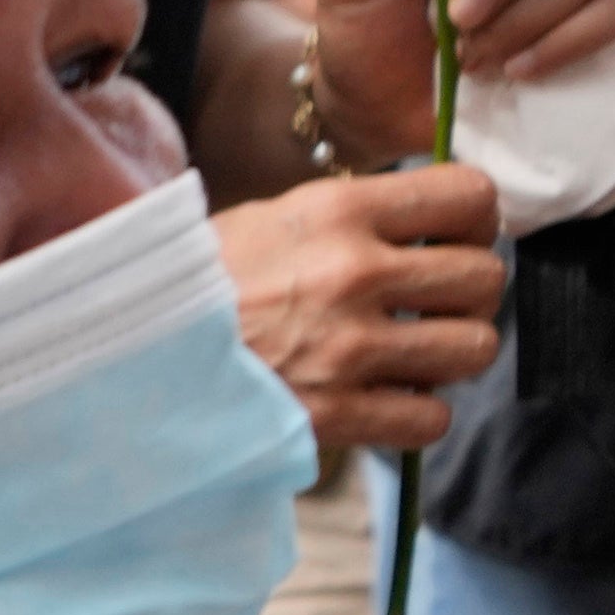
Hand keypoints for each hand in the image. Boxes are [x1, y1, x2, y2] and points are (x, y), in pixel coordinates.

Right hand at [214, 166, 508, 455]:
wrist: (131, 356)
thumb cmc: (199, 286)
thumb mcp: (272, 220)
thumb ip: (353, 217)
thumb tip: (433, 220)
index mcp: (338, 211)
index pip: (471, 197)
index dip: (478, 221)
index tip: (458, 237)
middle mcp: (353, 274)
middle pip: (483, 278)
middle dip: (469, 294)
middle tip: (437, 305)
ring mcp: (347, 349)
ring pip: (474, 348)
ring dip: (453, 355)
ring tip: (416, 354)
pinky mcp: (335, 415)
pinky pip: (431, 417)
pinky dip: (419, 414)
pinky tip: (387, 399)